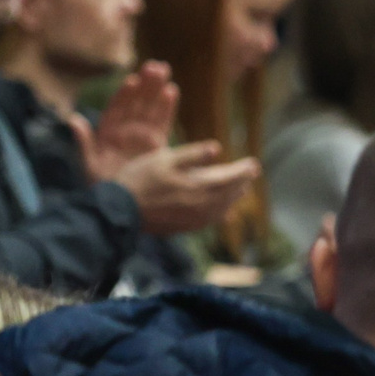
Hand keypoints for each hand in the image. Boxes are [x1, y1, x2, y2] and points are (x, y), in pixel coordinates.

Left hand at [70, 61, 175, 181]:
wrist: (123, 204)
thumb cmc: (104, 187)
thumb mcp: (90, 166)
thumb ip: (84, 143)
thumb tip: (73, 119)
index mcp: (108, 134)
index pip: (116, 109)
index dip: (124, 95)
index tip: (132, 81)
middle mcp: (125, 130)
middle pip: (135, 103)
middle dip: (144, 85)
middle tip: (155, 66)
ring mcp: (141, 136)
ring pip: (148, 108)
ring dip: (155, 89)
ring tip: (163, 70)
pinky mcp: (156, 144)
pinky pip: (162, 122)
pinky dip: (166, 107)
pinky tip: (171, 91)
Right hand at [115, 141, 260, 235]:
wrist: (120, 210)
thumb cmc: (139, 179)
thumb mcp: (163, 159)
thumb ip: (191, 155)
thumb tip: (217, 148)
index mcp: (197, 186)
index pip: (229, 177)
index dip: (242, 170)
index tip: (254, 163)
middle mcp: (202, 206)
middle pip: (229, 193)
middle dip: (242, 182)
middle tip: (252, 173)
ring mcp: (195, 219)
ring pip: (223, 208)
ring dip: (234, 197)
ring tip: (242, 188)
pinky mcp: (187, 227)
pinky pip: (213, 219)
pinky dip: (222, 210)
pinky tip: (223, 208)